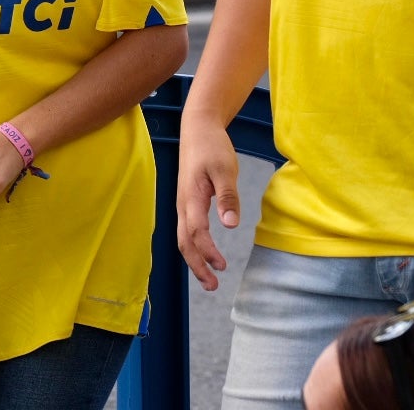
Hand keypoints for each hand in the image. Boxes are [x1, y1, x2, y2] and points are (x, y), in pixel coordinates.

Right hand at [176, 118, 240, 290]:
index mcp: (191, 197)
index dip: (207, 251)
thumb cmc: (212, 147)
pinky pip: (187, 230)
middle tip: (213, 286)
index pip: (196, 232)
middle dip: (197, 266)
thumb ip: (227, 197)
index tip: (223, 265)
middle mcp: (183, 204)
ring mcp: (183, 204)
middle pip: (184, 242)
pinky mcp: (188, 202)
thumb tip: (230, 225)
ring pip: (184, 238)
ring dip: (195, 260)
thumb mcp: (225, 169)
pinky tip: (205, 254)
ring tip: (210, 277)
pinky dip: (194, 247)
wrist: (198, 129)